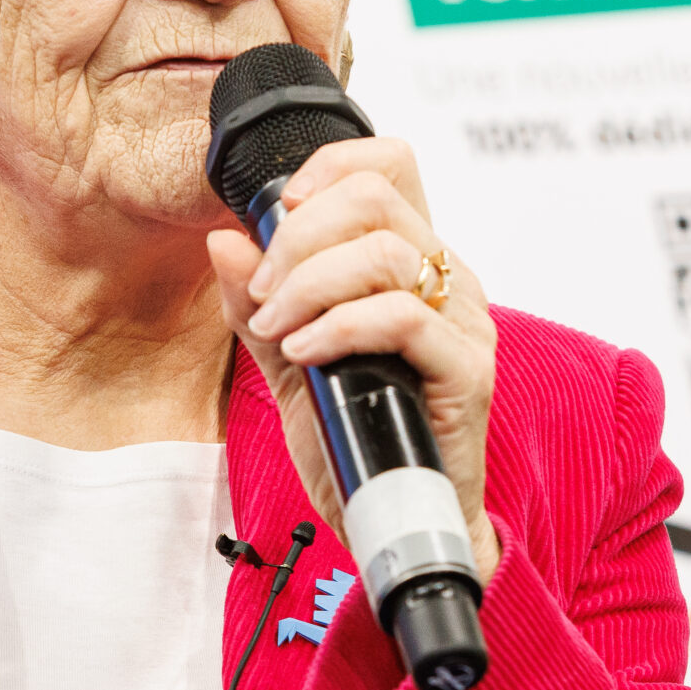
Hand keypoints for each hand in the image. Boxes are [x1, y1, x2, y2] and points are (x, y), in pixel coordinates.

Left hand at [207, 137, 500, 584]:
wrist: (391, 523)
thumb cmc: (352, 441)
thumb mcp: (288, 364)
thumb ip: (257, 304)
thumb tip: (223, 239)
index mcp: (414, 263)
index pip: (388, 166)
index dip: (328, 166)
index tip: (277, 212)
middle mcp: (447, 279)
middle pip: (375, 198)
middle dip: (298, 237)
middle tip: (264, 295)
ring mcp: (463, 322)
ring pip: (385, 254)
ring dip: (308, 286)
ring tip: (277, 332)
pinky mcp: (467, 370)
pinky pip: (401, 317)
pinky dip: (338, 327)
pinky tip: (305, 354)